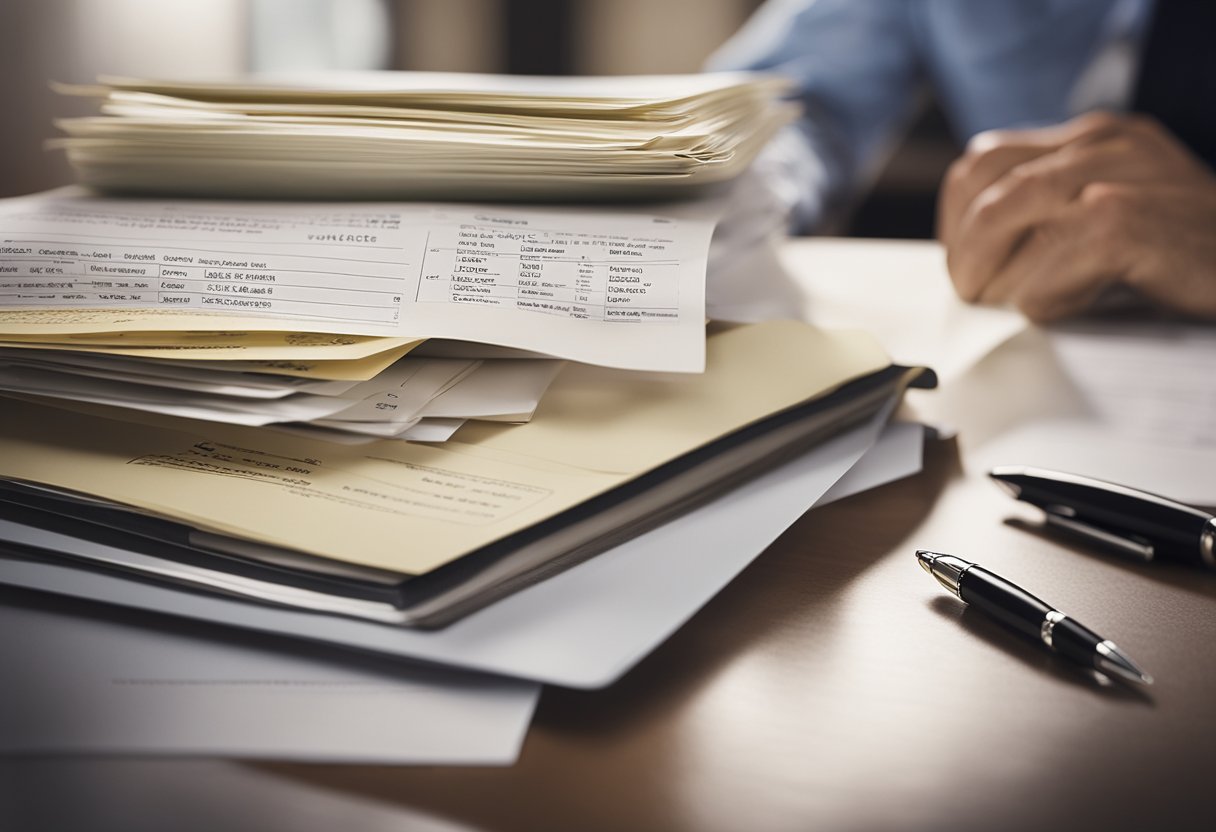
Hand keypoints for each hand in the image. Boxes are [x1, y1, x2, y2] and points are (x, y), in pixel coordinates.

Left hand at [937, 112, 1215, 321]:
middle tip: (977, 296)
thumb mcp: (1117, 222)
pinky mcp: (1127, 222)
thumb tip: (976, 262)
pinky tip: (1063, 309)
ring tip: (1008, 306)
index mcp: (1093, 139)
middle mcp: (1102, 143)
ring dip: (991, 274)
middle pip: (981, 182)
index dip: (958, 222)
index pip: (981, 163)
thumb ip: (1055, 223)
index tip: (968, 268)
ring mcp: (1118, 175)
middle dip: (964, 249)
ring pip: (1002, 213)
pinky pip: (1046, 263)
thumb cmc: (1193, 261)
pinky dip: (1037, 297)